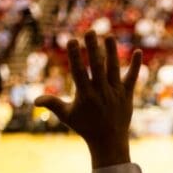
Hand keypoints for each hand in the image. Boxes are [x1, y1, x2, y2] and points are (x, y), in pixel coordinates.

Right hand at [35, 31, 141, 167]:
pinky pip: (132, 78)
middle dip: (93, 48)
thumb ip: (53, 104)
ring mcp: (115, 92)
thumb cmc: (86, 127)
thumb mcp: (67, 116)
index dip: (75, 56)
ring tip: (109, 36)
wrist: (109, 142)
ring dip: (112, 52)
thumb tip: (35, 100)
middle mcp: (101, 91)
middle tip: (90, 30)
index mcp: (85, 95)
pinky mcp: (127, 95)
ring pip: (114, 69)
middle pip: (97, 66)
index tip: (71, 40)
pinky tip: (138, 51)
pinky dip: (135, 66)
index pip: (79, 72)